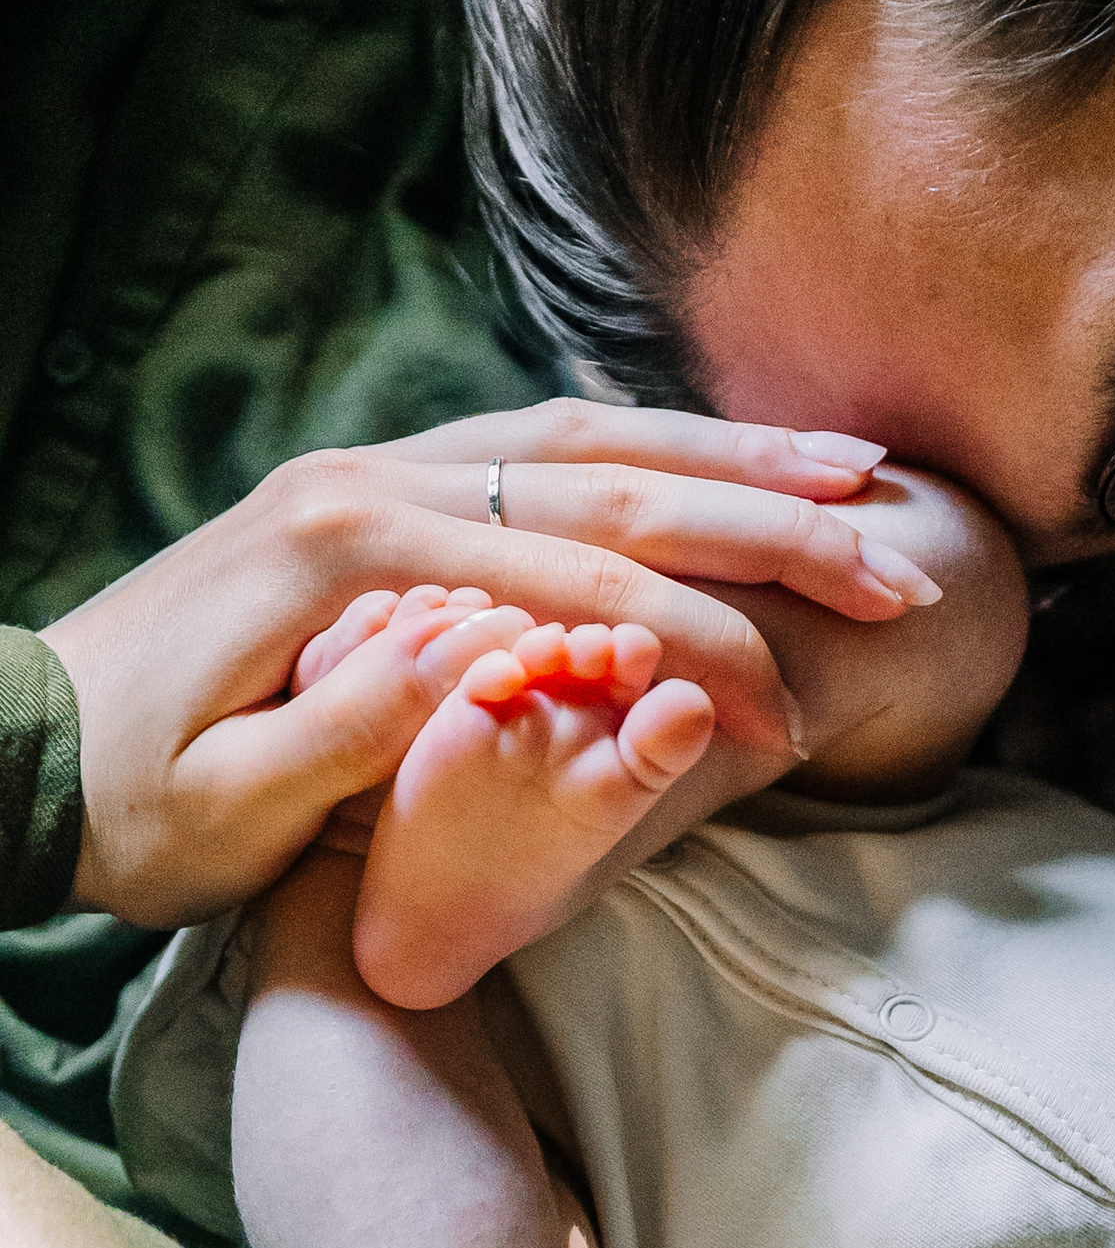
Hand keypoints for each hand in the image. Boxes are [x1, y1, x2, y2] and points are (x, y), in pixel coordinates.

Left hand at [42, 397, 931, 925]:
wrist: (17, 743)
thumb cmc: (126, 809)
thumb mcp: (225, 811)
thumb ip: (350, 734)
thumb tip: (479, 660)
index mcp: (345, 557)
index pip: (570, 582)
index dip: (700, 641)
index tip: (797, 707)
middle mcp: (369, 482)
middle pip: (607, 479)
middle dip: (767, 522)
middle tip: (893, 562)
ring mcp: (373, 471)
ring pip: (586, 437)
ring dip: (729, 458)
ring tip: (856, 477)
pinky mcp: (377, 488)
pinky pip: (542, 446)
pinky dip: (652, 453)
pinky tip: (730, 468)